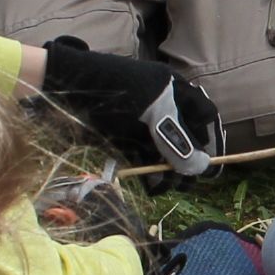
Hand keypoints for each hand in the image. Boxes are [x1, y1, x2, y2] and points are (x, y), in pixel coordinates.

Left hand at [34, 38, 222, 172]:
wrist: (67, 85)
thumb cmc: (116, 88)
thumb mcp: (153, 111)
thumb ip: (176, 138)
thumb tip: (200, 166)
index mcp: (174, 91)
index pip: (202, 116)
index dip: (207, 139)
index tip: (206, 164)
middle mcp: (161, 107)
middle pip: (182, 138)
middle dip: (185, 161)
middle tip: (185, 184)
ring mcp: (142, 123)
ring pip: (163, 151)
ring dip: (166, 170)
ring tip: (165, 188)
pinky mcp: (123, 136)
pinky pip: (142, 156)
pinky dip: (147, 170)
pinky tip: (150, 184)